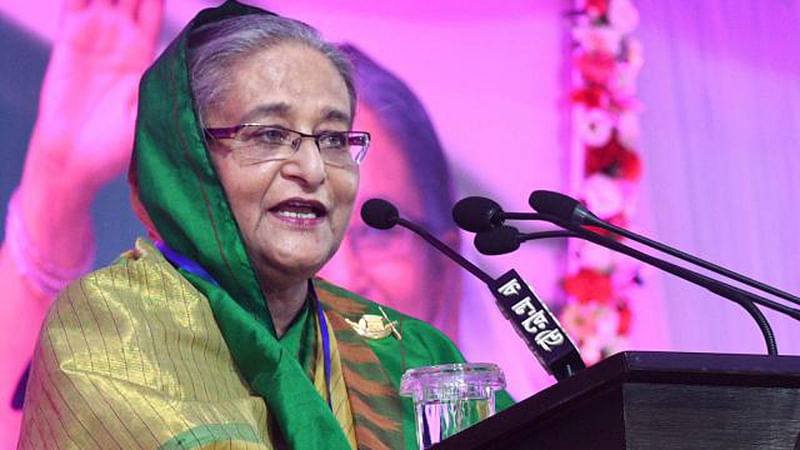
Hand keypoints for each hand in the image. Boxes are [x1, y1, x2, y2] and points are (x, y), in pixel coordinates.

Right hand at [27, 0, 162, 194]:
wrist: (76, 158)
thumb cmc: (117, 144)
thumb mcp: (151, 114)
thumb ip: (167, 89)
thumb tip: (198, 76)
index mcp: (144, 53)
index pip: (155, 7)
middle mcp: (120, 38)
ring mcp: (94, 34)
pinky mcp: (70, 38)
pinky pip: (75, 1)